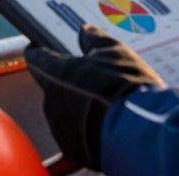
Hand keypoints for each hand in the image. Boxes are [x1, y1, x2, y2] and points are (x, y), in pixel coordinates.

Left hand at [25, 24, 163, 171]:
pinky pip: (73, 133)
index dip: (40, 51)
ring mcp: (59, 125)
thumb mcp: (115, 52)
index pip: (37, 57)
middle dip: (69, 83)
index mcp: (57, 71)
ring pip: (64, 110)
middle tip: (93, 80)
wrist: (141, 130)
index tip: (41, 47)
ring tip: (105, 104)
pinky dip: (85, 127)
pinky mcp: (70, 146)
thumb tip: (85, 31)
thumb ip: (95, 39)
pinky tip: (105, 122)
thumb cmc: (126, 87)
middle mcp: (51, 98)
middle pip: (53, 86)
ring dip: (78, 106)